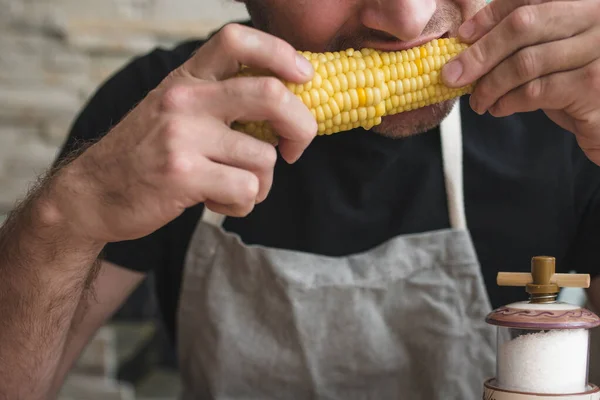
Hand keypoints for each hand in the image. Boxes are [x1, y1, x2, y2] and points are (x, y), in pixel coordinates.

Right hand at [50, 23, 316, 242]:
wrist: (93, 193)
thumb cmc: (146, 154)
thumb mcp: (176, 112)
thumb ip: (220, 103)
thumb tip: (286, 108)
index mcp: (187, 78)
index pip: (237, 40)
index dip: (281, 52)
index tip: (304, 77)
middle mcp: (185, 99)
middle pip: (271, 96)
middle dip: (302, 126)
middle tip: (295, 148)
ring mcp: (183, 136)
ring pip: (264, 158)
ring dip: (261, 183)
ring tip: (232, 186)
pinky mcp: (183, 174)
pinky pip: (247, 190)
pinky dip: (243, 204)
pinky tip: (219, 201)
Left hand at [442, 0, 599, 164]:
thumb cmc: (578, 83)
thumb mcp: (553, 52)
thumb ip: (523, 41)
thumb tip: (467, 44)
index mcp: (582, 3)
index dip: (490, 16)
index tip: (463, 37)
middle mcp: (595, 17)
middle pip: (522, 25)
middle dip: (480, 52)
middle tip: (453, 75)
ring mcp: (598, 50)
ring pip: (524, 62)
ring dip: (490, 84)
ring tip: (478, 100)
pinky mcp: (593, 85)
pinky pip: (535, 91)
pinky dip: (508, 102)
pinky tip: (499, 108)